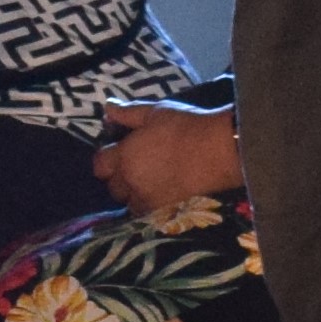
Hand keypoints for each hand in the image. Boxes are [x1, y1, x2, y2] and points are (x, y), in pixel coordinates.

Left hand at [90, 98, 245, 212]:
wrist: (220, 149)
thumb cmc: (187, 126)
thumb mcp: (155, 112)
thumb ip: (127, 113)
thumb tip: (107, 108)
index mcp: (124, 155)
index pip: (100, 165)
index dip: (106, 160)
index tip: (117, 154)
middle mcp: (131, 180)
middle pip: (113, 187)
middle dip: (119, 179)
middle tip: (135, 169)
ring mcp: (148, 197)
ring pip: (129, 202)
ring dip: (133, 195)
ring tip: (148, 183)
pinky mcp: (166, 209)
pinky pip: (147, 213)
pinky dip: (148, 206)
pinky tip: (160, 195)